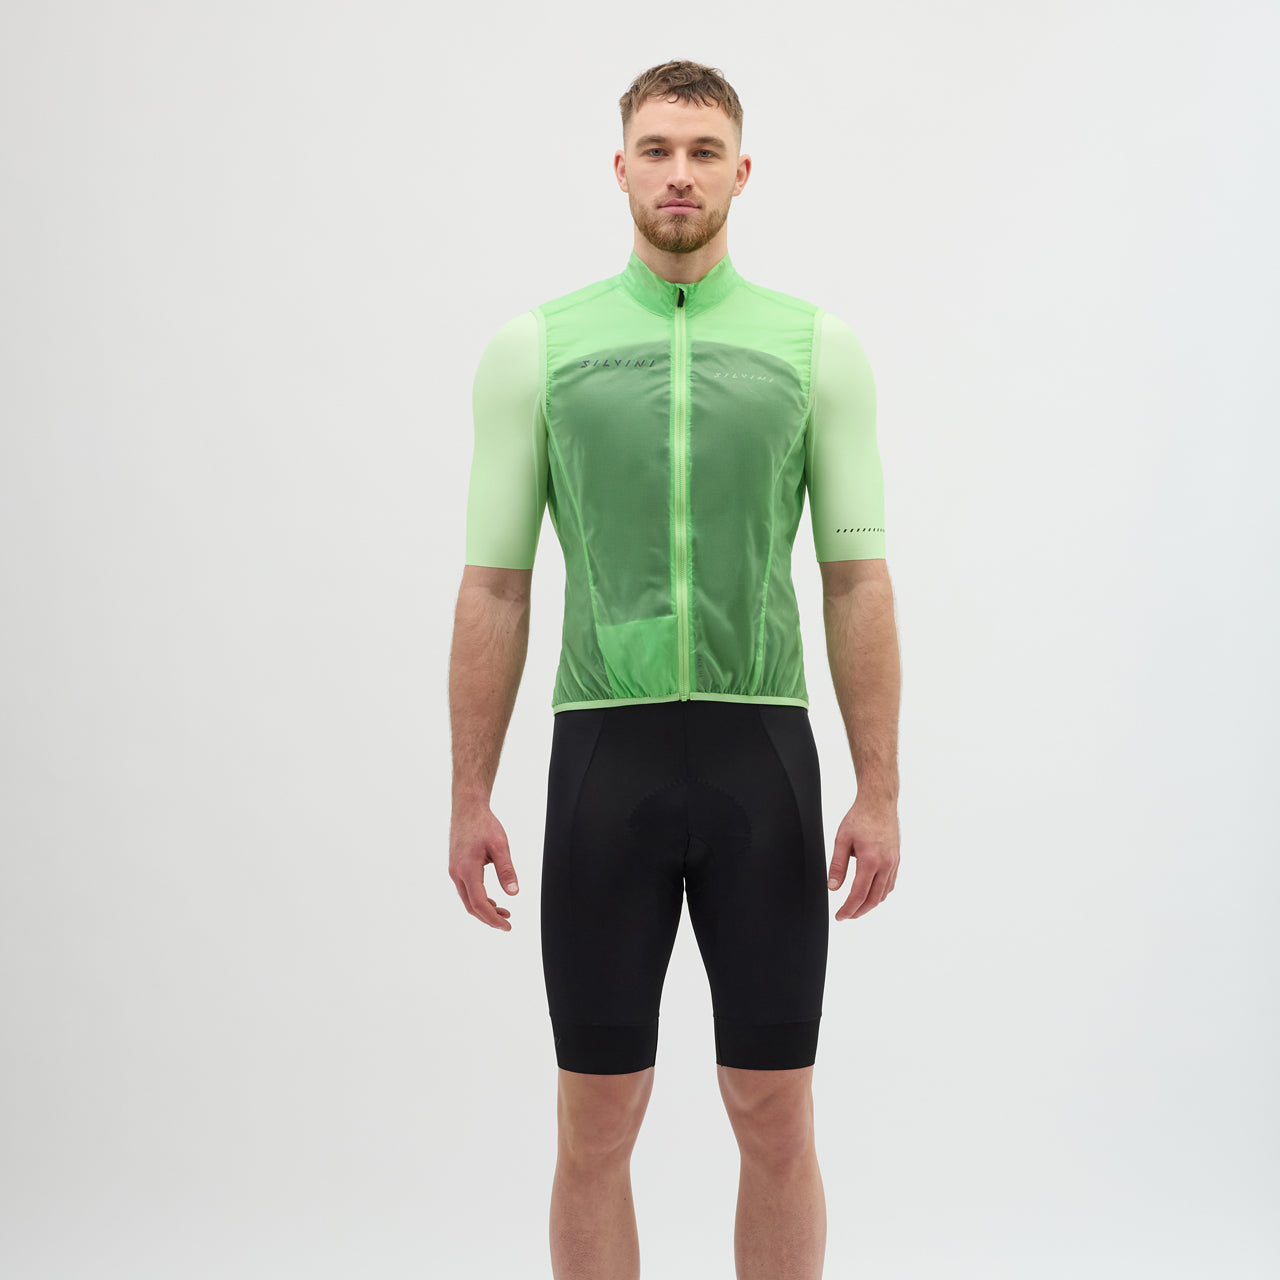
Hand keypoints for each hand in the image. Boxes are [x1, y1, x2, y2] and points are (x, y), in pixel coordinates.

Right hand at [449, 800, 519, 930]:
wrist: (467, 808)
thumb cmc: (484, 824)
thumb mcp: (500, 846)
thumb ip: (506, 870)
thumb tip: (513, 893)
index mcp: (467, 869)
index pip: (479, 903)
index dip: (493, 918)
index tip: (507, 926)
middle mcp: (457, 873)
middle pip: (471, 906)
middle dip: (489, 918)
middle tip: (507, 923)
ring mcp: (454, 870)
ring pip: (467, 899)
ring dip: (484, 909)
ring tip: (503, 913)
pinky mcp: (456, 867)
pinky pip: (466, 890)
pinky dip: (478, 899)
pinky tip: (492, 900)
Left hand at [827, 795, 898, 920]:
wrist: (879, 803)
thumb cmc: (859, 818)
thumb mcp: (842, 840)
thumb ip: (837, 865)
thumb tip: (832, 887)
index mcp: (870, 861)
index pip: (858, 895)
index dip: (848, 909)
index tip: (839, 916)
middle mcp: (885, 865)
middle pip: (873, 899)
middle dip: (859, 911)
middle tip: (846, 916)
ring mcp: (894, 863)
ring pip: (883, 893)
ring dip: (870, 904)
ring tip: (856, 907)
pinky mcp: (896, 859)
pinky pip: (890, 884)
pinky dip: (880, 893)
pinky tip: (871, 893)